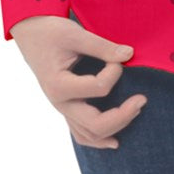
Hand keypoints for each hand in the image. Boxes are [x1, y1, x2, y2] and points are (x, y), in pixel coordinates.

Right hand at [10, 14, 146, 149]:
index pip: (99, 88)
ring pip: (89, 134)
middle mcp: (60, 103)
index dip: (115, 72)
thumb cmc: (51, 32)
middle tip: (142, 99)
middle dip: (123, 116)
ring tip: (136, 111)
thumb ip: (103, 47)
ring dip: (115, 127)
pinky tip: (114, 141)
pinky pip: (81, 133)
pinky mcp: (66, 108)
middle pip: (95, 125)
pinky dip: (98, 139)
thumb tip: (129, 54)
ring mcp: (62, 109)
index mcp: (59, 85)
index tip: (119, 57)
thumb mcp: (76, 34)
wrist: (31, 33)